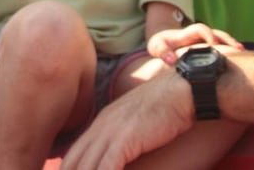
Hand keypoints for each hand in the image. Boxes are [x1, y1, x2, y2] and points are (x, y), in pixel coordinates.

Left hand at [60, 72, 193, 169]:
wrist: (180, 90)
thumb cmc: (163, 108)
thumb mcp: (133, 123)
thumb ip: (120, 138)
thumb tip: (116, 157)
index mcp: (99, 125)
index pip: (73, 156)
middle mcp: (100, 128)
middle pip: (74, 163)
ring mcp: (110, 132)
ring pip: (87, 167)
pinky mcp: (125, 138)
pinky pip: (107, 166)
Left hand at [146, 24, 243, 65]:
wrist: (166, 47)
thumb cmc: (163, 47)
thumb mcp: (158, 47)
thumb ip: (163, 51)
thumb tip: (171, 61)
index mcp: (189, 33)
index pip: (201, 29)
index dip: (208, 34)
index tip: (213, 44)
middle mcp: (202, 37)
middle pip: (219, 34)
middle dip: (229, 41)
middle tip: (239, 50)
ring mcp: (209, 45)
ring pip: (225, 43)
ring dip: (234, 49)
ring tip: (246, 57)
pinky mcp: (214, 53)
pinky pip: (227, 52)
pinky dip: (235, 57)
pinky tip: (243, 66)